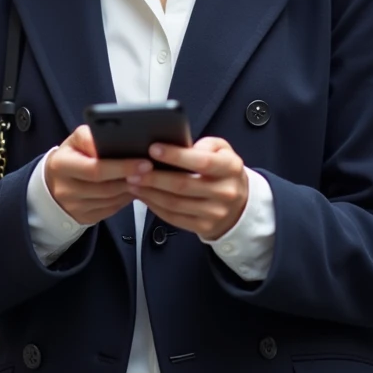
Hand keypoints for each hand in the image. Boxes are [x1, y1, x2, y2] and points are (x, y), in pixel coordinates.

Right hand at [45, 126, 145, 225]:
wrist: (53, 182)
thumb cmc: (71, 156)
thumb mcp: (75, 140)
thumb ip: (91, 138)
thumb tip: (113, 142)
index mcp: (61, 165)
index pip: (95, 169)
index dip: (121, 166)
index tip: (144, 162)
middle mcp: (65, 189)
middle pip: (106, 188)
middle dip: (130, 178)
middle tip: (151, 170)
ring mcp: (74, 207)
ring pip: (111, 200)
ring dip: (130, 189)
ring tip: (145, 177)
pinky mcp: (84, 218)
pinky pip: (110, 210)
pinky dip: (125, 199)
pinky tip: (133, 188)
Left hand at [128, 137, 248, 240]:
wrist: (239, 205)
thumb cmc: (223, 172)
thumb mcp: (222, 150)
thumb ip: (205, 145)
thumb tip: (182, 147)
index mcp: (230, 168)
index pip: (202, 161)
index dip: (176, 156)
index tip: (153, 149)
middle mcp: (225, 192)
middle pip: (183, 185)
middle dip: (154, 177)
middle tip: (134, 169)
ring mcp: (215, 212)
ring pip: (174, 203)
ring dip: (150, 193)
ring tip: (133, 182)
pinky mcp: (204, 227)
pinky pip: (174, 217)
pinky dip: (155, 206)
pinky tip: (144, 196)